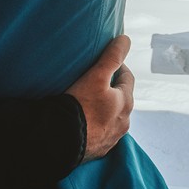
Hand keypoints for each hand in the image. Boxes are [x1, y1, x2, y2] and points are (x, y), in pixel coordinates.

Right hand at [64, 35, 134, 162]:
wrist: (61, 141)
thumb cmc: (80, 106)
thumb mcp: (97, 76)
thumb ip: (112, 56)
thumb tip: (126, 39)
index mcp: (126, 103)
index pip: (126, 78)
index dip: (117, 67)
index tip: (106, 63)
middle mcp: (124, 123)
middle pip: (120, 99)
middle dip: (111, 89)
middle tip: (95, 80)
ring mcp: (111, 138)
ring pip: (111, 117)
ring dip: (104, 109)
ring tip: (87, 101)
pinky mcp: (98, 149)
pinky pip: (99, 133)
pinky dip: (95, 125)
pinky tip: (83, 122)